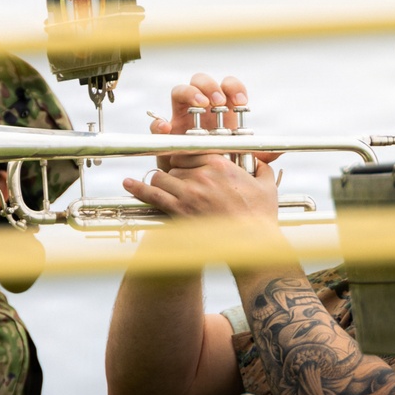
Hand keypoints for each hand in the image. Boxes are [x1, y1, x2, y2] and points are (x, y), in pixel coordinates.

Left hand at [125, 154, 278, 223]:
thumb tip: (262, 160)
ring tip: (164, 188)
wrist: (252, 244)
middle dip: (176, 173)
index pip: (192, 150)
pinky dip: (138, 188)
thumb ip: (262, 167)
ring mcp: (189, 192)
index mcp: (221, 164)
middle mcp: (202, 174)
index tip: (184, 160)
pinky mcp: (180, 210)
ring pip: (163, 177)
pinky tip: (128, 183)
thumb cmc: (260, 217)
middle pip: (176, 164)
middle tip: (180, 183)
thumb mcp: (267, 186)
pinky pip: (152, 194)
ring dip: (162, 182)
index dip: (187, 157)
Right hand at [148, 73, 278, 171]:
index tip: (242, 101)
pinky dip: (160, 123)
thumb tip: (278, 151)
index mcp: (221, 112)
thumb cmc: (220, 170)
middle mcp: (200, 111)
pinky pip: (157, 123)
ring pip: (180, 92)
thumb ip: (259, 155)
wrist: (198, 190)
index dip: (234, 88)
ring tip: (201, 106)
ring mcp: (181, 120)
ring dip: (191, 94)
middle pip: (201, 82)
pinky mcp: (165, 136)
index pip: (227, 88)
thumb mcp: (242, 162)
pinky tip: (168, 128)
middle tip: (219, 103)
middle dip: (211, 87)